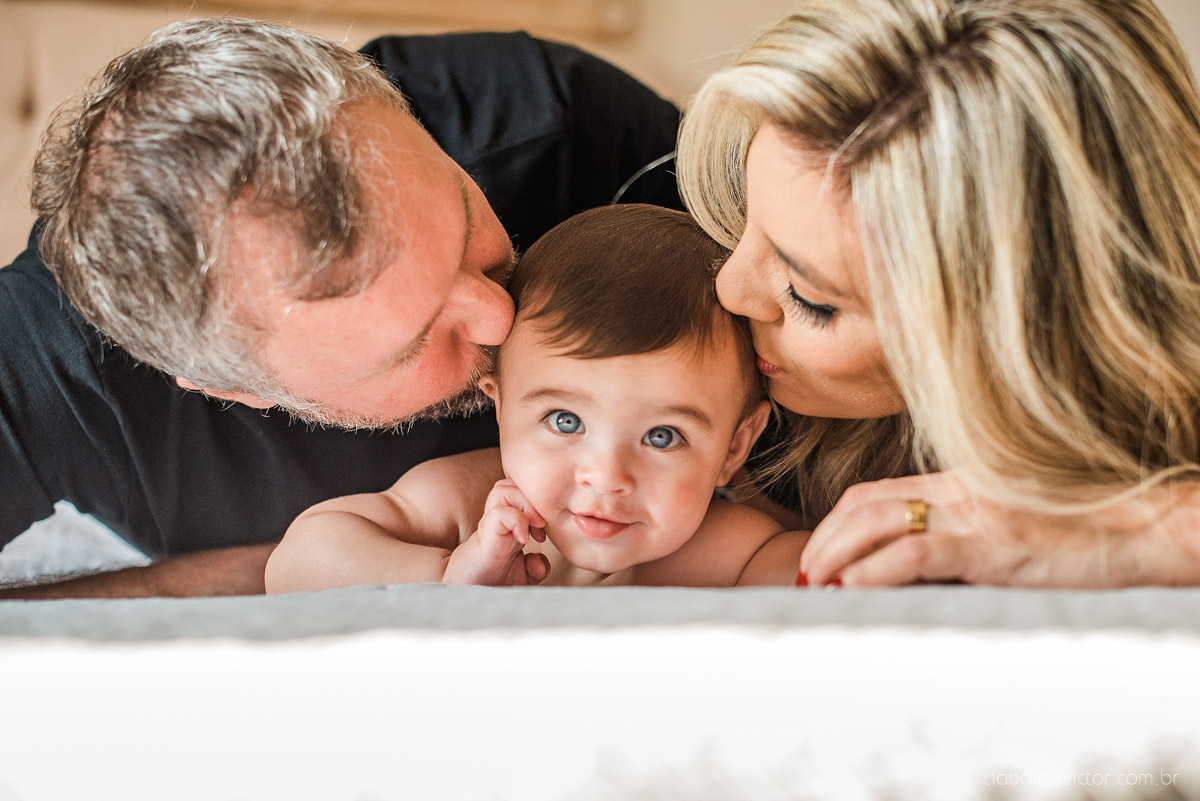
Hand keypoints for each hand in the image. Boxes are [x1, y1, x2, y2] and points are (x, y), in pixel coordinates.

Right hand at [443, 479, 550, 585]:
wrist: (465, 596)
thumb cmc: (491, 584)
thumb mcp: (523, 577)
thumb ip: (537, 568)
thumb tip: (539, 562)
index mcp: (508, 524)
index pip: (521, 491)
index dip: (538, 503)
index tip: (545, 531)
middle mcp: (497, 520)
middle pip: (512, 483)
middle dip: (534, 499)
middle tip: (541, 527)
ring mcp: (489, 526)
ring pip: (503, 489)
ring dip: (526, 505)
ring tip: (532, 531)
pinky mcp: (485, 538)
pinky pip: (500, 512)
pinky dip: (518, 521)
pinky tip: (523, 541)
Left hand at [799, 471, 1199, 587]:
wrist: (1137, 530)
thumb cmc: (1074, 534)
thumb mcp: (1003, 524)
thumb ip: (957, 534)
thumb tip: (907, 568)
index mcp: (956, 484)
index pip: (874, 493)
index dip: (835, 523)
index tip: (817, 553)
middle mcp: (956, 490)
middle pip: (864, 505)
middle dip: (824, 539)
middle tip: (805, 573)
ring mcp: (972, 514)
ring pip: (878, 522)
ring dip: (836, 555)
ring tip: (817, 583)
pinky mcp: (991, 543)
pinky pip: (917, 551)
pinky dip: (876, 569)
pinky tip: (854, 587)